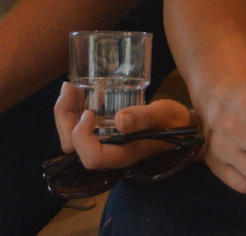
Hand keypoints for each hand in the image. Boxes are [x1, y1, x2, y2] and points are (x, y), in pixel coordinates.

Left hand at [53, 84, 192, 169]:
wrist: (182, 128)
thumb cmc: (175, 124)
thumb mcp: (164, 116)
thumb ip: (144, 118)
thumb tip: (120, 120)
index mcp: (124, 154)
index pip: (91, 158)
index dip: (81, 137)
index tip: (89, 113)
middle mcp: (109, 153)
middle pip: (73, 148)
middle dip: (64, 119)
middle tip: (69, 87)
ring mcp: (105, 144)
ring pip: (72, 139)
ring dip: (65, 113)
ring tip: (70, 86)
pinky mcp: (105, 134)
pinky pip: (80, 129)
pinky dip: (73, 111)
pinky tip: (79, 92)